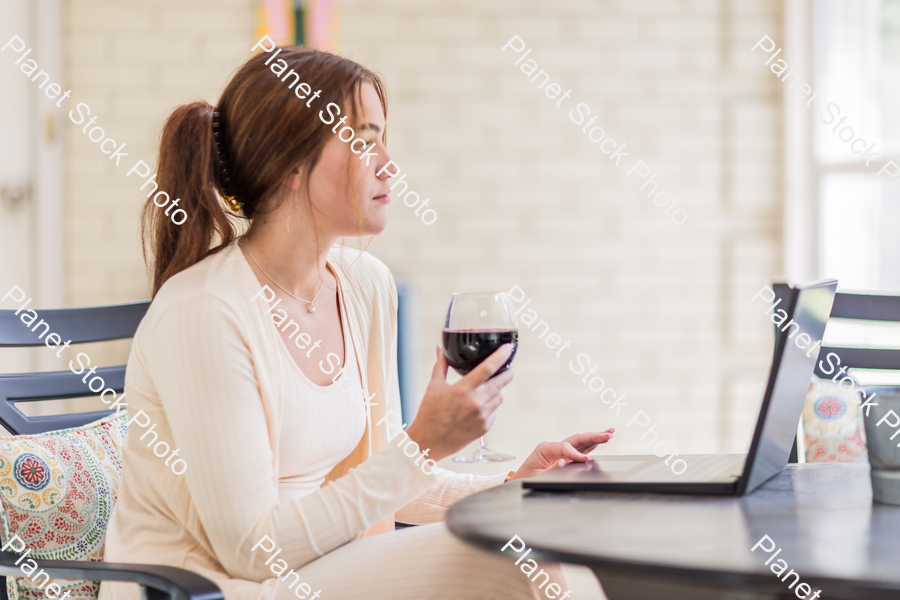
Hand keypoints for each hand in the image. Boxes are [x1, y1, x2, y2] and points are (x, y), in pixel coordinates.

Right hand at [405, 344, 514, 461]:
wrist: (428, 441)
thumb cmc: (429, 413)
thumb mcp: (434, 386)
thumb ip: (441, 365)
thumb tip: (440, 349)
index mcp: (463, 390)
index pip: (487, 368)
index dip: (500, 356)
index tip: (509, 348)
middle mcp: (475, 403)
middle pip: (500, 383)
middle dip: (507, 374)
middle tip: (510, 368)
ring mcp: (481, 417)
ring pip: (498, 398)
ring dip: (495, 392)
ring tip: (484, 392)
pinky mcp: (484, 428)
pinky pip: (493, 413)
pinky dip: (489, 408)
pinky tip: (476, 409)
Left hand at [508, 430, 614, 480]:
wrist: (522, 481)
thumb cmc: (527, 478)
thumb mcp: (536, 476)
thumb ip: (551, 469)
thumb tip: (563, 463)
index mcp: (544, 449)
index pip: (564, 447)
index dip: (575, 454)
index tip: (585, 460)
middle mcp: (554, 447)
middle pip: (575, 439)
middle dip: (592, 436)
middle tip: (607, 435)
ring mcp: (561, 450)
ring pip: (580, 442)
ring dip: (595, 437)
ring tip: (609, 433)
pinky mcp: (566, 456)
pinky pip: (581, 449)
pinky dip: (592, 444)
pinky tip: (601, 440)